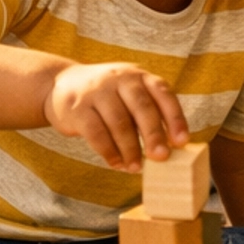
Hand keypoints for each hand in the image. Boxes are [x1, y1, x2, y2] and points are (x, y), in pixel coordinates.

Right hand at [43, 62, 189, 171]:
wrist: (61, 84)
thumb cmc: (107, 97)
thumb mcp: (129, 94)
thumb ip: (148, 113)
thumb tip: (170, 148)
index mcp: (139, 76)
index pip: (162, 93)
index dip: (175, 117)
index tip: (182, 142)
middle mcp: (120, 78)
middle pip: (142, 107)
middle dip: (154, 135)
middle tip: (161, 158)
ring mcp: (97, 91)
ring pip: (119, 122)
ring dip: (130, 149)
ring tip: (136, 168)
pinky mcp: (77, 107)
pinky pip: (96, 133)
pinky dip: (108, 151)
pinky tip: (116, 163)